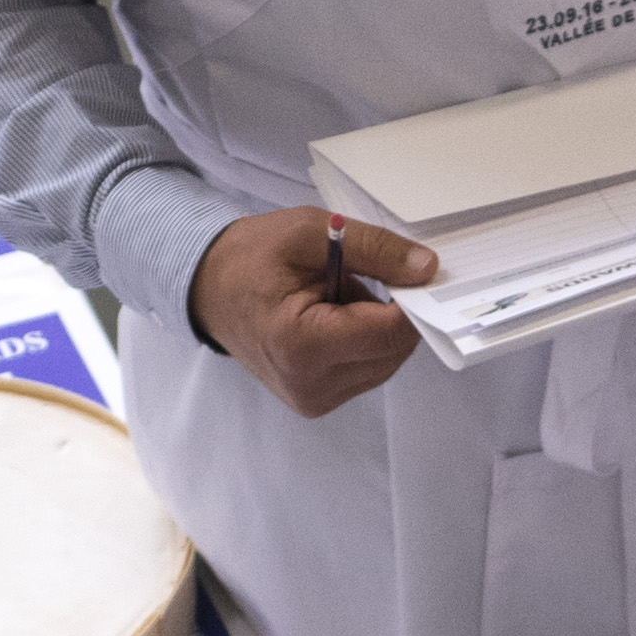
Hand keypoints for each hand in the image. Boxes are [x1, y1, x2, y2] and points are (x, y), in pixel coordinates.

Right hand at [190, 210, 437, 418]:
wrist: (208, 289)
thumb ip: (374, 249)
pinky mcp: (316, 402)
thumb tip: (428, 269)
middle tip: (363, 277)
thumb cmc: (252, 256)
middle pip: (393, 352)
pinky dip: (365, 343)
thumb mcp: (311, 232)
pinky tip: (335, 319)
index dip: (411, 301)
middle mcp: (310, 385)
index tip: (412, 271)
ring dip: (378, 328)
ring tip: (339, 298)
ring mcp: (313, 400)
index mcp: (302, 344)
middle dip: (392, 313)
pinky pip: (367, 371)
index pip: (390, 334)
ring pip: (385, 364)